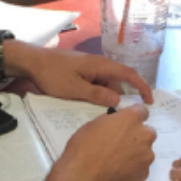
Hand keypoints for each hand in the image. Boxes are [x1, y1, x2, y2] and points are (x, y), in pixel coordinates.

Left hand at [11, 42, 154, 106]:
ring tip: (101, 115)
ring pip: (106, 85)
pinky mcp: (81, 73)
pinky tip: (91, 107)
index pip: (129, 74)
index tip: (149, 101)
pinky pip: (96, 85)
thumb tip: (118, 100)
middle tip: (117, 117)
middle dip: (121, 99)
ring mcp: (89, 69)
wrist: (31, 62)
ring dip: (107, 98)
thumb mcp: (75, 88)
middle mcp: (98, 65)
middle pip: (117, 82)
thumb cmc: (53, 74)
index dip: (142, 87)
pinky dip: (98, 96)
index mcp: (100, 65)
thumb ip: (98, 94)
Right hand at [56, 103, 156, 180]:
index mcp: (131, 119)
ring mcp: (146, 157)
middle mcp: (144, 136)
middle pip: (147, 132)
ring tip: (116, 162)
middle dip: (137, 136)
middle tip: (120, 144)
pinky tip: (118, 173)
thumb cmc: (84, 150)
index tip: (127, 122)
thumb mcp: (92, 126)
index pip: (142, 111)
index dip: (133, 117)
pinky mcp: (144, 174)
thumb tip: (115, 123)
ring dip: (135, 154)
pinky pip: (141, 168)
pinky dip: (133, 169)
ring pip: (145, 152)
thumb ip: (110, 122)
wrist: (84, 180)